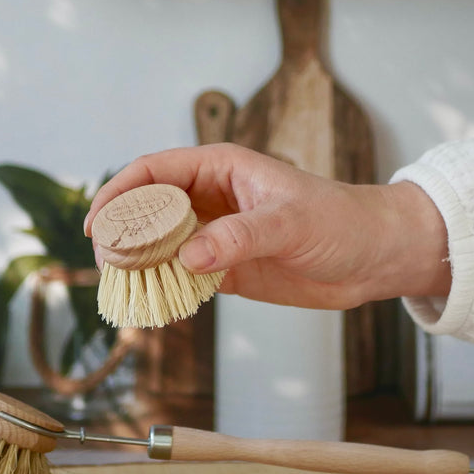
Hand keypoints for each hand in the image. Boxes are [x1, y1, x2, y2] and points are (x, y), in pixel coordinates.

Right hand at [84, 144, 450, 309]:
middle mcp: (211, 196)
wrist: (374, 257)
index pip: (154, 170)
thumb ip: (238, 237)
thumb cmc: (340, 221)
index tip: (99, 223)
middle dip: (122, 233)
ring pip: (160, 244)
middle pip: (148, 209)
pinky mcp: (225, 268)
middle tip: (108, 264)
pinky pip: (182, 276)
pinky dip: (164, 289)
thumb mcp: (290, 223)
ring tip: (123, 288)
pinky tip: (156, 306)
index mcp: (221, 166)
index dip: (120, 192)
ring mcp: (216, 233)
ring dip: (139, 264)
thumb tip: (189, 256)